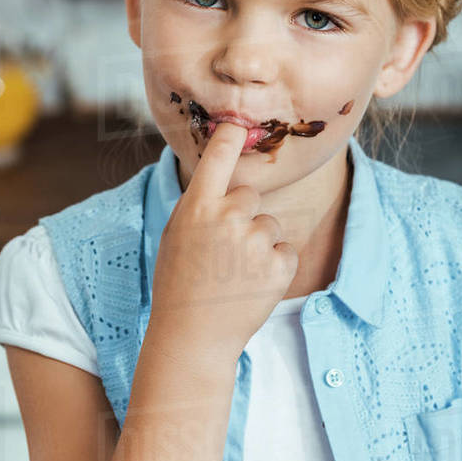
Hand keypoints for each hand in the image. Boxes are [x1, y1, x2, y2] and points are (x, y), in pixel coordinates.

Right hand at [149, 120, 299, 362]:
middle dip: (242, 216)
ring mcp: (256, 240)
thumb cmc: (178, 284)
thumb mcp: (176, 236)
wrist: (193, 336)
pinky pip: (285, 249)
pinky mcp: (280, 263)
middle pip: (250, 195)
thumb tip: (222, 177)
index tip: (239, 124)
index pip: (219, 156)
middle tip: (223, 250)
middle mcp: (228, 216)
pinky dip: (274, 266)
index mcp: (197, 206)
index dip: (232, 135)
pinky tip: (252, 285)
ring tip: (236, 273)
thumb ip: (200, 205)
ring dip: (259, 243)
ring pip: (269, 224)